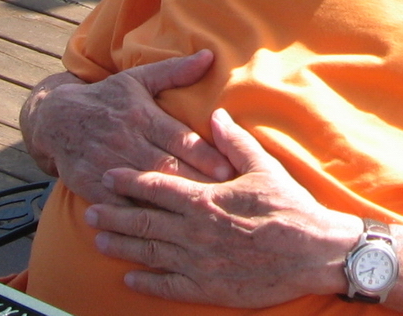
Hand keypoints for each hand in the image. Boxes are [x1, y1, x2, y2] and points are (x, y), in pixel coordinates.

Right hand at [20, 51, 232, 203]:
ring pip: (145, 188)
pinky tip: (161, 230)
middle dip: (196, 183)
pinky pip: (119, 205)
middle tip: (226, 199)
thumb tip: (209, 56)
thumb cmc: (107, 98)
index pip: (178, 138)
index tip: (228, 170)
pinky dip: (138, 217)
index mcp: (141, 115)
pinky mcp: (91, 186)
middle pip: (167, 167)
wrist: (56, 119)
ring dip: (173, 203)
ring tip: (202, 217)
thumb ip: (175, 71)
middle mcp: (126, 141)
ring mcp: (108, 165)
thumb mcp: (138, 79)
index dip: (203, 155)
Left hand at [86, 108, 361, 306]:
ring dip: (122, 245)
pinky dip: (145, 282)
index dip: (129, 180)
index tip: (109, 175)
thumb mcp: (263, 167)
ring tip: (99, 239)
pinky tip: (129, 278)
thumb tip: (215, 116)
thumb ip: (233, 142)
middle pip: (143, 220)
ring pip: (148, 252)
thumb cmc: (289, 207)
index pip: (157, 187)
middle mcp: (194, 232)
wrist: (313, 251)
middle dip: (114, 213)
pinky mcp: (207, 287)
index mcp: (205, 199)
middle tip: (89, 208)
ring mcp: (198, 262)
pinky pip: (167, 285)